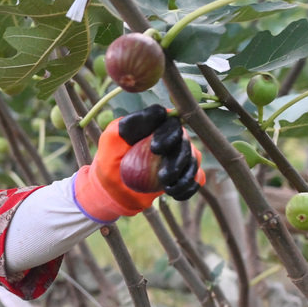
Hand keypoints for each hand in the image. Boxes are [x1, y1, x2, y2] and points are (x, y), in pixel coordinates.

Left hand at [75, 104, 203, 220]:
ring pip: (193, 159)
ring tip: (167, 188)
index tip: (154, 148)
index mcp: (156, 123)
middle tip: (163, 176)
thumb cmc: (110, 157)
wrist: (113, 187)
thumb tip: (160, 113)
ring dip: (184, 176)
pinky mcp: (184, 173)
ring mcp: (179, 154)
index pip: (170, 121)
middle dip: (177, 160)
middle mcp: (171, 136)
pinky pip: (197, 177)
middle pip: (185, 142)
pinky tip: (175, 193)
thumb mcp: (113, 137)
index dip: (167, 134)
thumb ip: (132, 123)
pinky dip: (189, 186)